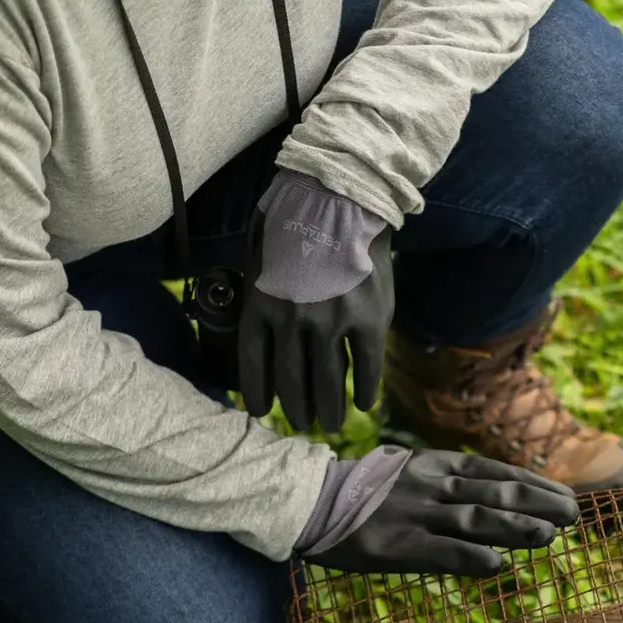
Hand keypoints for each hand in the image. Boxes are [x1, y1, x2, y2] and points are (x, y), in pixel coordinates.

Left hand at [239, 172, 393, 433]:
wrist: (342, 197)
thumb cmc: (295, 220)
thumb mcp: (259, 254)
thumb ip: (259, 293)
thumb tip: (261, 325)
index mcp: (261, 306)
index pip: (255, 365)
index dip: (257, 394)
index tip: (262, 413)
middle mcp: (292, 321)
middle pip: (292, 381)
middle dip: (296, 410)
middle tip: (303, 425)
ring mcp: (331, 323)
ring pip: (328, 382)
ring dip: (330, 410)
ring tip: (332, 425)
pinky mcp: (367, 320)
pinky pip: (366, 366)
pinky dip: (366, 389)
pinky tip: (364, 402)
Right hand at [312, 450, 579, 577]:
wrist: (312, 500)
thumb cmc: (368, 491)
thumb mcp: (413, 472)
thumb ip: (453, 483)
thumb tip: (501, 496)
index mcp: (437, 466)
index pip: (497, 472)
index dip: (535, 484)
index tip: (567, 495)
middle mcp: (433, 487)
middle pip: (496, 494)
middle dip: (539, 504)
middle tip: (575, 515)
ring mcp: (417, 515)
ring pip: (477, 519)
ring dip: (517, 528)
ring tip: (550, 536)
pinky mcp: (399, 546)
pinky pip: (442, 552)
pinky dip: (471, 557)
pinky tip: (499, 565)